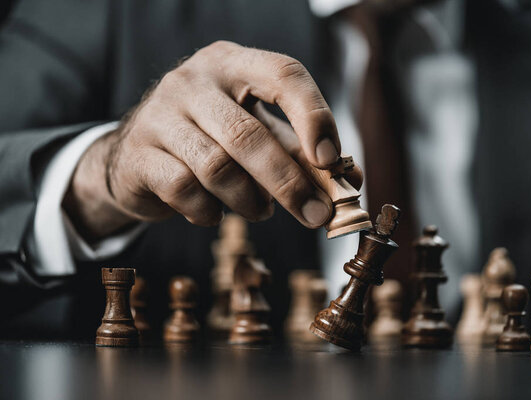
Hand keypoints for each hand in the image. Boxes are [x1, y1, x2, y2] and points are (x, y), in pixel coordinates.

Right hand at [64, 41, 361, 240]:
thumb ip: (298, 151)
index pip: (283, 75)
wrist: (136, 155)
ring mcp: (160, 115)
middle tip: (316, 215)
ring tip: (259, 211)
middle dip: (288, 183)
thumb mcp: (257, 133)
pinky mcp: (139, 154)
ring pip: (216, 167)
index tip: (331, 160)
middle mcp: (193, 81)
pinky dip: (210, 212)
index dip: (314, 116)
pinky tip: (215, 212)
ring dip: (248, 201)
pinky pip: (184, 190)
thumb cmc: (210, 139)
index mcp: (233, 63)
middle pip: (248, 135)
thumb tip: (347, 178)